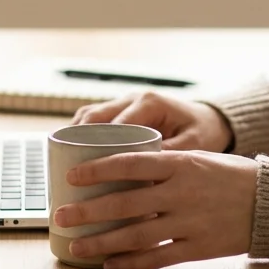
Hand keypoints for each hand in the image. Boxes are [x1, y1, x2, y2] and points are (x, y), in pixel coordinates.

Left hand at [54, 150, 258, 268]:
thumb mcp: (198, 159)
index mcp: (181, 164)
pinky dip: (131, 264)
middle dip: (88, 211)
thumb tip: (120, 172)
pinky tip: (109, 265)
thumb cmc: (230, 176)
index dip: (98, 170)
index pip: (130, 164)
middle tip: (61, 216)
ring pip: (136, 235)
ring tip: (76, 246)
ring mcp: (190, 223)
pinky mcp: (198, 249)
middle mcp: (182, 193)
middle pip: (125, 203)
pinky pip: (157, 259)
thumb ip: (164, 167)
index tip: (72, 176)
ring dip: (102, 242)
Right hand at [71, 92, 233, 151]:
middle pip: (96, 115)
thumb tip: (144, 169)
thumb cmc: (203, 132)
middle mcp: (133, 98)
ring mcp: (124, 103)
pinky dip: (79, 133)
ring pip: (89, 115)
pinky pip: (93, 119)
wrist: (208, 121)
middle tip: (66, 164)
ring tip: (60, 159)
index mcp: (150, 102)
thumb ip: (171, 153)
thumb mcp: (194, 144)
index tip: (87, 165)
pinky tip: (68, 153)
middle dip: (78, 138)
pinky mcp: (119, 112)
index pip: (118, 121)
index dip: (99, 142)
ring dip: (73, 134)